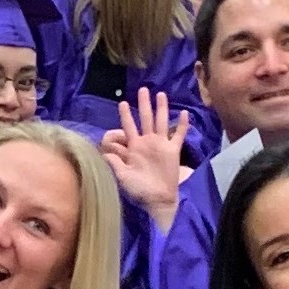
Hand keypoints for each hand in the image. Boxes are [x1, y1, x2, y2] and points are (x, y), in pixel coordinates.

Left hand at [99, 88, 189, 228]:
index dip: (125, 115)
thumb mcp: (123, 177)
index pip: (128, 127)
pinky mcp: (173, 151)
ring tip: (161, 94)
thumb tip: (103, 151)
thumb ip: (114, 163)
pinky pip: (179, 135)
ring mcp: (161, 145)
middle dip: (144, 104)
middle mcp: (147, 143)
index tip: (123, 103)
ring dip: (162, 108)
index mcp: (134, 147)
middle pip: (146, 119)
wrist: (158, 199)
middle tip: (143, 89)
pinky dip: (182, 125)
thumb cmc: (139, 190)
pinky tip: (184, 113)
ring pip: (161, 122)